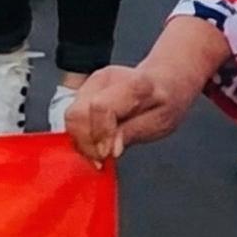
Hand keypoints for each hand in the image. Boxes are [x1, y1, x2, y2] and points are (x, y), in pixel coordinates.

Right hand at [62, 64, 188, 165]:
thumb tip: (109, 150)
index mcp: (134, 85)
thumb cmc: (165, 102)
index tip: (107, 154)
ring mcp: (93, 82)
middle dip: (85, 141)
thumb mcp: (160, 123)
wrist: (165, 81)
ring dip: (81, 138)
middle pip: (78, 113)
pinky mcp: (85, 89)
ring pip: (70, 116)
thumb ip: (132, 133)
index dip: (99, 135)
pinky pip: (72, 116)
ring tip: (100, 149)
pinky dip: (80, 133)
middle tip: (101, 157)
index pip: (101, 107)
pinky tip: (96, 140)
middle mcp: (108, 79)